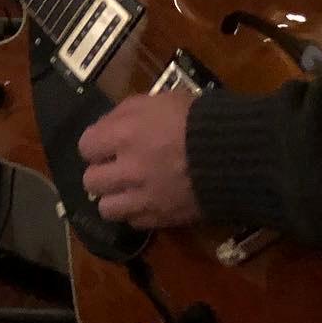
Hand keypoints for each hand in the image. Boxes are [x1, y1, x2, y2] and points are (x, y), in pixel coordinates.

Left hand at [78, 91, 200, 228]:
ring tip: (129, 189)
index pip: (85, 146)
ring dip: (115, 198)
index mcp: (124, 134)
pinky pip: (134, 222)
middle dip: (102, 172)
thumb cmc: (199, 119)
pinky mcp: (160, 218)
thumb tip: (109, 125)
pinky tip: (150, 200)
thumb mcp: (162, 100)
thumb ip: (129, 111)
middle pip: (90, 180)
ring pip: (106, 208)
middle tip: (117, 167)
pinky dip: (138, 212)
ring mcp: (143, 197)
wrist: (236, 155)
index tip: (107, 143)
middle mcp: (127, 169)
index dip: (96, 144)